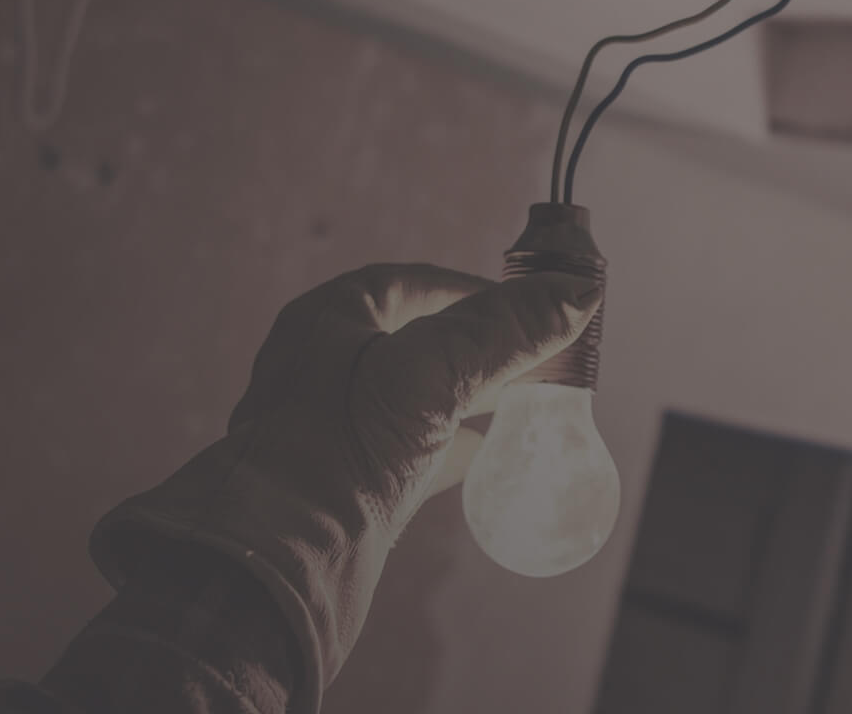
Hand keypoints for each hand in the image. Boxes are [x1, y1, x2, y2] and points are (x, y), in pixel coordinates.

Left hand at [90, 263, 601, 710]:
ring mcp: (329, 428)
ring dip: (466, 396)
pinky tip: (486, 457)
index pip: (410, 285)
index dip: (471, 291)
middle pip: (415, 339)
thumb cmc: (334, 452)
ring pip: (413, 398)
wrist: (276, 566)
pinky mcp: (342, 482)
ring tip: (521, 401)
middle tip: (535, 354)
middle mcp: (321, 368)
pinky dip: (449, 448)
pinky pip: (406, 452)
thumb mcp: (429, 375)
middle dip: (476, 345)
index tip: (528, 305)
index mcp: (327, 322)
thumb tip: (576, 293)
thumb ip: (501, 334)